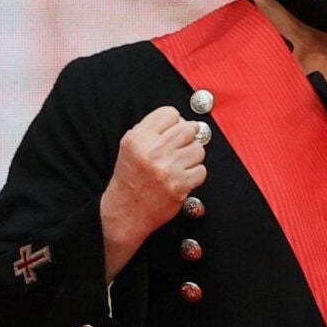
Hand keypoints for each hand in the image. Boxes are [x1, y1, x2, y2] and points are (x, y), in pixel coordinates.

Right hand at [100, 106, 207, 278]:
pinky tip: (183, 177)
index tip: (175, 130)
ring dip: (193, 156)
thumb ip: (151, 130)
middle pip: (188, 129)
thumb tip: (181, 121)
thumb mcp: (130, 147)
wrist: (125, 212)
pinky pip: (201, 171)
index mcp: (139, 138)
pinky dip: (195, 174)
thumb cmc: (129, 180)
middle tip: (183, 145)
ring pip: (198, 149)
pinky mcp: (179, 186)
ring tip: (181, 163)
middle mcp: (153, 151)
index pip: (170, 114)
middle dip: (188, 136)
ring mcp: (167, 169)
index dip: (176, 121)